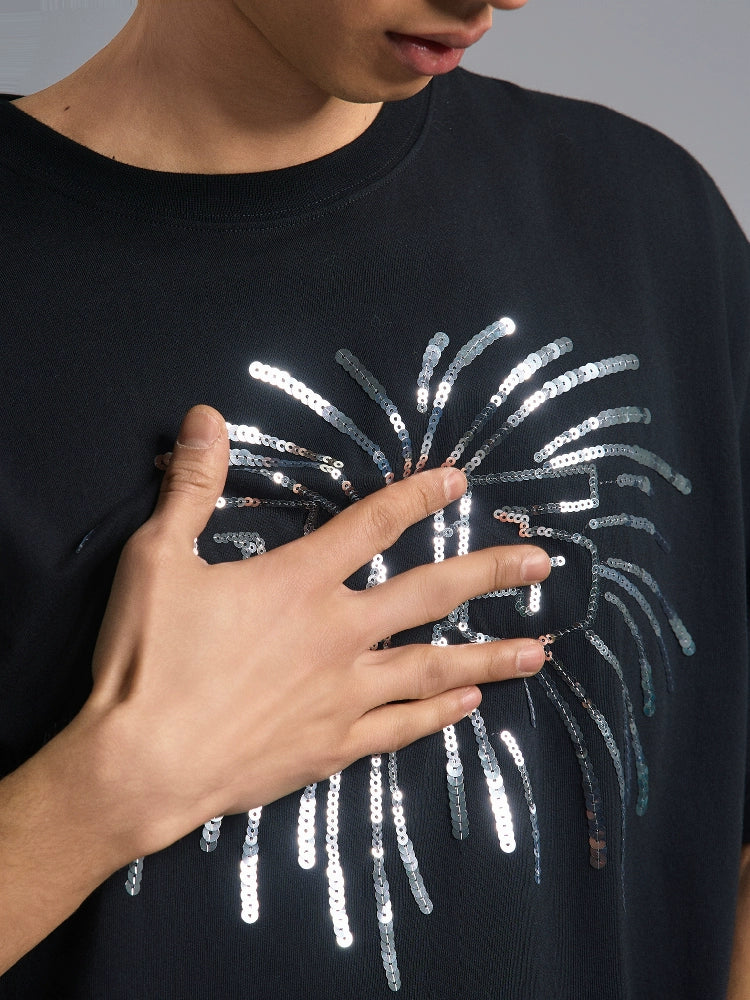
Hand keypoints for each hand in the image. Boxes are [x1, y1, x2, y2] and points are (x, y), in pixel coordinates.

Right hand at [84, 405, 549, 860]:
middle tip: (543, 564)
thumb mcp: (156, 558)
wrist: (141, 767)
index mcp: (299, 583)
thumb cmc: (147, 661)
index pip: (373, 524)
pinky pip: (402, 727)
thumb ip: (192, 486)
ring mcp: (344, 695)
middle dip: (491, 573)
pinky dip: (439, 715)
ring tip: (539, 649)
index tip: (459, 481)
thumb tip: (207, 415)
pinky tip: (470, 707)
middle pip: (431, 593)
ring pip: (435, 667)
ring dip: (490, 655)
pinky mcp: (334, 747)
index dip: (418, 496)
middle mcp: (337, 633)